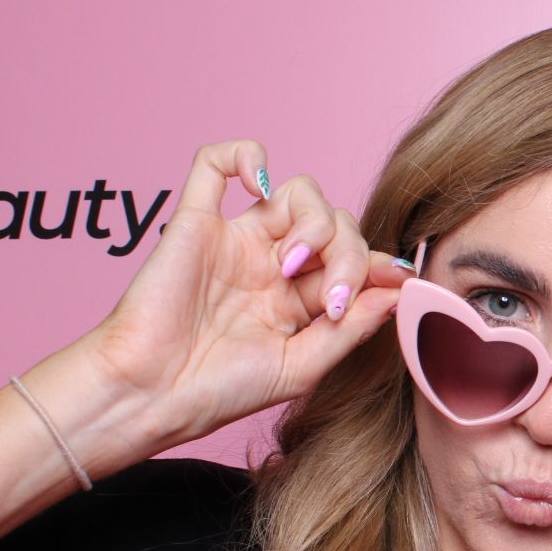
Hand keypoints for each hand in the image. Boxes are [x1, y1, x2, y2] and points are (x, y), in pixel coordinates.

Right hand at [77, 140, 406, 452]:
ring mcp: (236, 240)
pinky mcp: (195, 222)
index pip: (354, 257)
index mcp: (296, 298)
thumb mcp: (302, 367)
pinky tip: (261, 187)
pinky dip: (245, 156)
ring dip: (316, 222)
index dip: (379, 263)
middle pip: (336, 223)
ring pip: (299, 191)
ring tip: (293, 268)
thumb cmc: (217, 391)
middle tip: (332, 299)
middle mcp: (271, 263)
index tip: (399, 280)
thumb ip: (351, 329)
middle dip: (351, 256)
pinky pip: (215, 163)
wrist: (151, 394)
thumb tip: (400, 290)